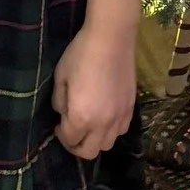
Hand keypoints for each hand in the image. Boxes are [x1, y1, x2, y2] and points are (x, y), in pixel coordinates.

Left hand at [52, 20, 136, 158]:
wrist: (111, 37)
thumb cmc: (81, 54)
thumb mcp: (60, 76)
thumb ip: (59, 101)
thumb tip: (63, 113)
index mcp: (80, 117)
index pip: (69, 140)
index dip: (60, 135)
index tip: (58, 125)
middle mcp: (101, 124)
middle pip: (89, 152)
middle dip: (76, 146)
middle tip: (71, 132)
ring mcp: (119, 117)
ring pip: (107, 145)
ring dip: (95, 140)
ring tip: (90, 125)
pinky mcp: (131, 108)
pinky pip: (121, 131)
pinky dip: (111, 131)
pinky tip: (106, 117)